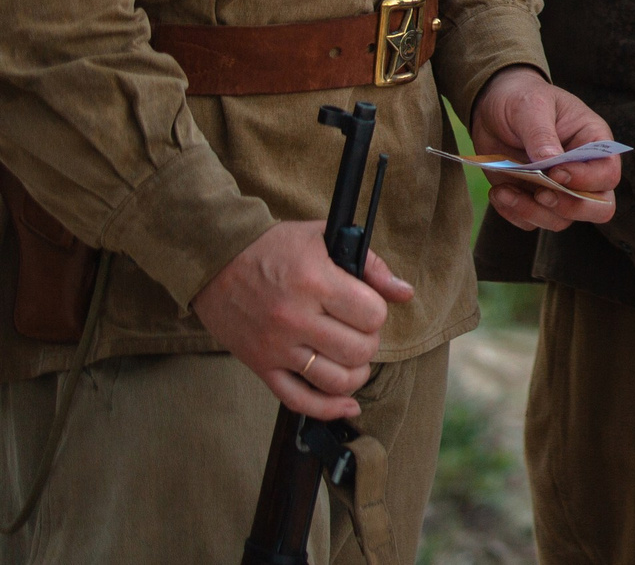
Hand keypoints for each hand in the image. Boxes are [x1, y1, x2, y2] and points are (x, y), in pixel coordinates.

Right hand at [193, 220, 414, 420]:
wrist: (215, 260)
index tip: (366, 305)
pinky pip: (298, 401)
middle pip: (358, 351)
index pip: (372, 316)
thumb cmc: (273, 246)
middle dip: (369, 342)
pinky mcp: (260, 366)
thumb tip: (405, 293)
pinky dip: (328, 409)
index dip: (377, 312)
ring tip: (352, 358)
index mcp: (316, 283)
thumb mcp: (324, 238)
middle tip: (358, 330)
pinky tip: (348, 405)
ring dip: (356, 374)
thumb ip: (370, 264)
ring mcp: (276, 347)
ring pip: (335, 381)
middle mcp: (295, 319)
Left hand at [470, 66, 620, 232]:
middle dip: (569, 207)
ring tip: (504, 190)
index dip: (586, 180)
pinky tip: (499, 192)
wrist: (492, 107)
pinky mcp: (533, 199)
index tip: (554, 172)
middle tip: (540, 194)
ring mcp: (558, 189)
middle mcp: (582, 171)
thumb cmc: (522, 98)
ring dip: (533, 212)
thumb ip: (541, 134)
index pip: (608, 174)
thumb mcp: (532, 106)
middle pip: (599, 208)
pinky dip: (514, 214)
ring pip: (562, 220)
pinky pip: (531, 223)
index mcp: (594, 143)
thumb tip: (549, 163)